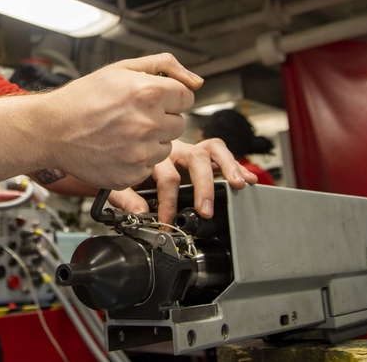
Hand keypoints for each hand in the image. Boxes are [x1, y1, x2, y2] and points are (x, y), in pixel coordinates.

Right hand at [42, 53, 200, 190]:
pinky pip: (149, 167)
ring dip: (151, 140)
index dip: (169, 97)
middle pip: (179, 123)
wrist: (52, 129)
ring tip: (122, 132)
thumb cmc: (84, 98)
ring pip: (166, 147)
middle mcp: (149, 124)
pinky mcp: (131, 174)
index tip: (151, 99)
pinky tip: (116, 148)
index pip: (187, 97)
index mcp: (149, 92)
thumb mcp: (122, 68)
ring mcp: (140, 153)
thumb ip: (165, 66)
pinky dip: (137, 159)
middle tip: (131, 116)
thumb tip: (196, 81)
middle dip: (161, 119)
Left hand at [107, 138, 258, 223]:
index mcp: (155, 155)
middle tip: (206, 209)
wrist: (125, 143)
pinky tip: (247, 178)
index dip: (169, 203)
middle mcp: (176, 149)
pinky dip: (236, 165)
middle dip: (203, 187)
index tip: (170, 222)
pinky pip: (220, 153)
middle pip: (195, 160)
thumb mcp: (119, 180)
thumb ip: (126, 197)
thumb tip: (139, 212)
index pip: (168, 178)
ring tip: (238, 184)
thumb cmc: (126, 164)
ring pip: (212, 150)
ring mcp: (190, 149)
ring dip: (227, 167)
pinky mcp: (202, 152)